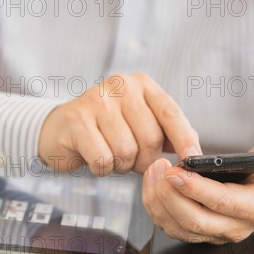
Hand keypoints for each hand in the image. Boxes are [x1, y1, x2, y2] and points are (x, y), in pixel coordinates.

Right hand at [38, 73, 200, 175]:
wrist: (59, 130)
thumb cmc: (104, 130)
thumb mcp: (137, 123)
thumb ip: (166, 132)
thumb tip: (194, 152)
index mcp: (141, 85)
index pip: (170, 113)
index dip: (184, 139)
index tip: (193, 159)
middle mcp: (120, 86)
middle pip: (150, 138)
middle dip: (144, 161)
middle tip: (131, 161)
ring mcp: (96, 100)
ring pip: (126, 151)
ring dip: (120, 165)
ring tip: (110, 156)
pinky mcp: (76, 120)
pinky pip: (102, 158)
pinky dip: (102, 168)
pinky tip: (94, 159)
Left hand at [142, 138, 253, 243]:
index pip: (221, 203)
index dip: (195, 189)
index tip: (174, 172)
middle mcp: (235, 227)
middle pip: (194, 220)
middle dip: (170, 195)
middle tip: (159, 169)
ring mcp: (216, 233)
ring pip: (179, 228)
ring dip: (159, 202)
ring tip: (153, 173)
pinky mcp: (201, 232)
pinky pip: (172, 227)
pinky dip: (157, 208)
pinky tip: (152, 185)